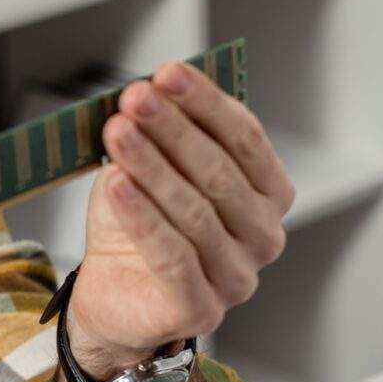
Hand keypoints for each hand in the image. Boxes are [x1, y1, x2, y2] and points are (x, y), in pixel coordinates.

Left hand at [69, 61, 294, 379]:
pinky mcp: (201, 309)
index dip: (206, 103)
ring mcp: (238, 278)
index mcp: (269, 195)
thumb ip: (163, 136)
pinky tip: (115, 184)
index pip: (246, 139)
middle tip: (135, 98)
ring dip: (151, 165)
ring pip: (195, 212)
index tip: (166, 72)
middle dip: (174, 130)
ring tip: (116, 132)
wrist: (113, 295)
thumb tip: (149, 88)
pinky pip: (171, 255)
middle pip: (220, 173)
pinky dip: (141, 216)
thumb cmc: (140, 225)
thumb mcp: (153, 170)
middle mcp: (265, 236)